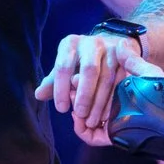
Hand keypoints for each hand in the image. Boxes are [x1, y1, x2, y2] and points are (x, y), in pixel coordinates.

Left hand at [38, 31, 162, 145]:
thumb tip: (38, 95)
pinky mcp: (125, 58)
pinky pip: (120, 82)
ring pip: (107, 78)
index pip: (63, 66)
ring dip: (100, 102)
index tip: (61, 109)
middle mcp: (91, 43)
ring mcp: (111, 49)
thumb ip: (52, 81)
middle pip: (89, 70)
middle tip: (80, 115)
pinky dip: (114, 100)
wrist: (111, 44)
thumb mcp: (65, 67)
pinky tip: (108, 114)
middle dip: (84, 95)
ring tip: (94, 120)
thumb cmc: (81, 60)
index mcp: (70, 44)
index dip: (61, 89)